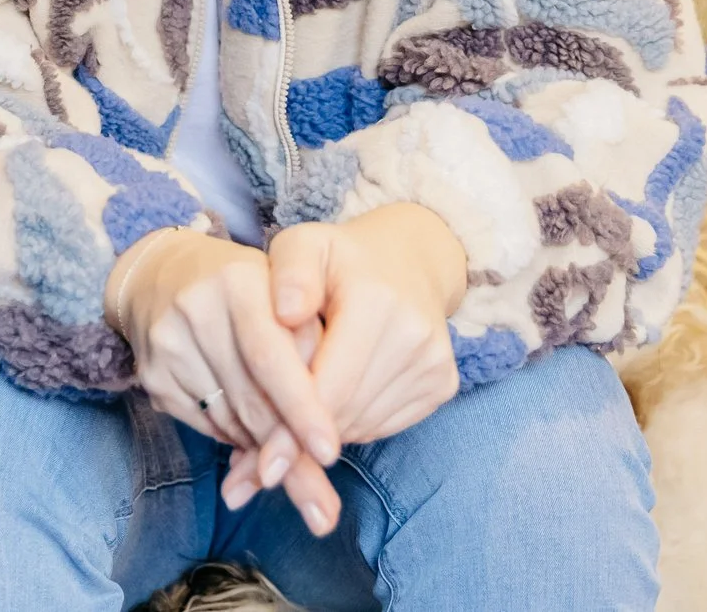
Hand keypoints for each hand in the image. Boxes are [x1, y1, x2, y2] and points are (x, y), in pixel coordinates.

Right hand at [107, 230, 345, 530]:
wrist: (163, 273)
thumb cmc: (248, 288)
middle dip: (290, 457)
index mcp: (237, 281)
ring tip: (296, 478)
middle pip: (251, 400)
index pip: (270, 356)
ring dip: (267, 456)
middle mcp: (195, 310)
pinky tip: (253, 439)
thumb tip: (327, 432)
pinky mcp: (152, 376)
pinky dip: (237, 441)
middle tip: (323, 507)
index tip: (330, 453)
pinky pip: (206, 426)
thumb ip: (312, 348)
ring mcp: (168, 345)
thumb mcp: (285, 297)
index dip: (302, 407)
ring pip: (230, 421)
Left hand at [272, 203, 465, 446]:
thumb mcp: (303, 246)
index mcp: (376, 301)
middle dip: (302, 437)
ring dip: (325, 434)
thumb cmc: (338, 259)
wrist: (407, 259)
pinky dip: (352, 426)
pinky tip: (331, 405)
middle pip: (347, 413)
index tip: (263, 459)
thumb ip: (289, 275)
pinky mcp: (443, 384)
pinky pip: (384, 425)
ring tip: (292, 425)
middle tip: (264, 456)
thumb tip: (285, 314)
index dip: (292, 424)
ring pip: (364, 426)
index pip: (330, 385)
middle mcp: (414, 336)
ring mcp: (434, 363)